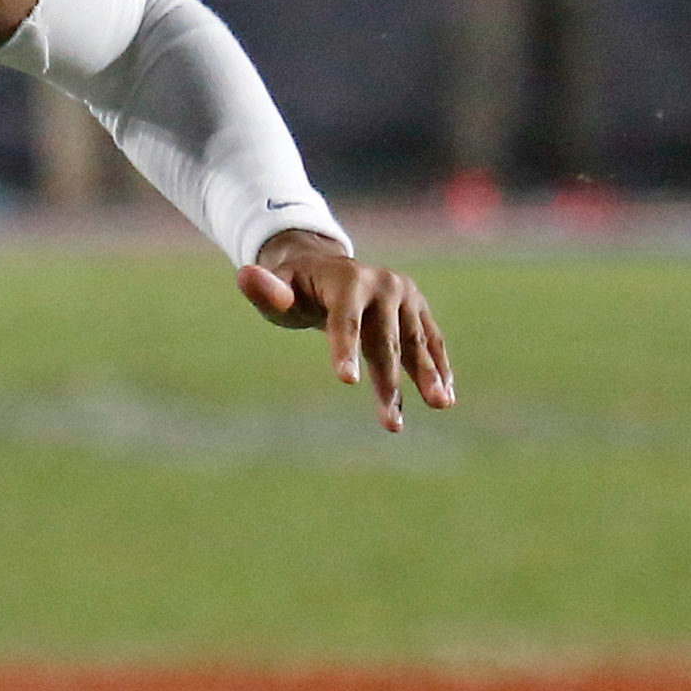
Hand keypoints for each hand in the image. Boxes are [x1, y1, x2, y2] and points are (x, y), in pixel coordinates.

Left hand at [236, 229, 452, 432]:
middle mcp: (382, 284)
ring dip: (427, 377)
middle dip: (388, 383)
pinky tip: (446, 394)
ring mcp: (406, 296)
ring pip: (414, 343)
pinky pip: (431, 341)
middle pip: (384, 340)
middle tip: (390, 423)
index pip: (344, 321)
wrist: (325, 268)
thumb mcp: (276, 289)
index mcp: (346, 280)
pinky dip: (439, 366)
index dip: (344, 350)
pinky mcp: (419, 309)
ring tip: (439, 405)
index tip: (346, 381)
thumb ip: (265, 289)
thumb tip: (245, 276)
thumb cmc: (293, 286)